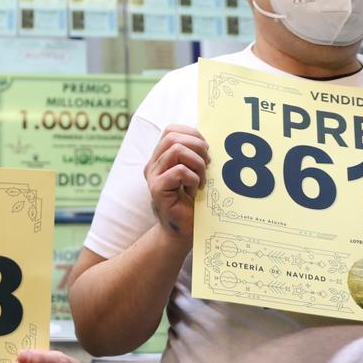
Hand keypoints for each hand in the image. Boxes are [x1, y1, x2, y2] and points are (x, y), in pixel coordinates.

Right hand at [144, 124, 209, 242]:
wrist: (182, 231)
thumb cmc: (191, 203)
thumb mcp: (194, 173)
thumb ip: (195, 156)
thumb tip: (209, 141)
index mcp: (161, 158)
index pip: (171, 130)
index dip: (192, 133)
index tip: (206, 149)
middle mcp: (153, 165)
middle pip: (173, 137)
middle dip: (197, 146)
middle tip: (208, 164)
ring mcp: (153, 177)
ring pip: (176, 150)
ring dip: (197, 163)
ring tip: (202, 179)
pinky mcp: (157, 189)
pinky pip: (179, 171)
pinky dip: (193, 178)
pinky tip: (195, 190)